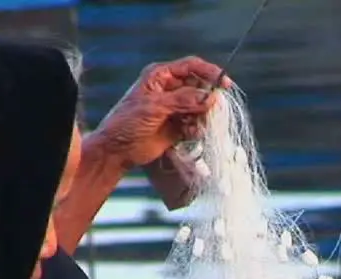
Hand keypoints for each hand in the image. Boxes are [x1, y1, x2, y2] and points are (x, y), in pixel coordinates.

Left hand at [96, 57, 232, 168]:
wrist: (116, 150)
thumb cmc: (128, 123)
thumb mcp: (154, 107)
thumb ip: (183, 100)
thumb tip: (210, 97)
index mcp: (161, 76)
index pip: (191, 66)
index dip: (209, 72)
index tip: (224, 84)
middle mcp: (170, 89)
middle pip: (199, 87)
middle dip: (206, 99)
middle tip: (209, 111)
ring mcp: (174, 108)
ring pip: (200, 106)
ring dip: (202, 116)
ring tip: (193, 126)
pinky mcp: (177, 126)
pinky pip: (196, 123)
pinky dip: (197, 128)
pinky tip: (189, 134)